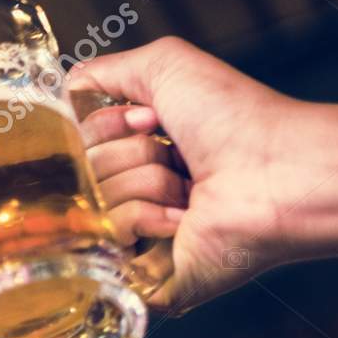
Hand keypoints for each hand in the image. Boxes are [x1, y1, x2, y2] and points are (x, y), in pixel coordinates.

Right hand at [73, 37, 337, 309]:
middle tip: (173, 155)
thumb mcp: (166, 66)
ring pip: (92, 205)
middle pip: (80, 172)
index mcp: (135, 149)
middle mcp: (131, 190)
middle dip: (126, 155)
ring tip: (188, 190)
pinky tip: (183, 219)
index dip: (106, 126)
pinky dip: (145, 218)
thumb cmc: (234, 118)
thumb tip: (65, 89)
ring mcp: (134, 234)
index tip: (148, 119)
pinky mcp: (137, 271)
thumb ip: (106, 70)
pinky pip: (105, 241)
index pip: (77, 141)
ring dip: (144, 185)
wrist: (273, 170)